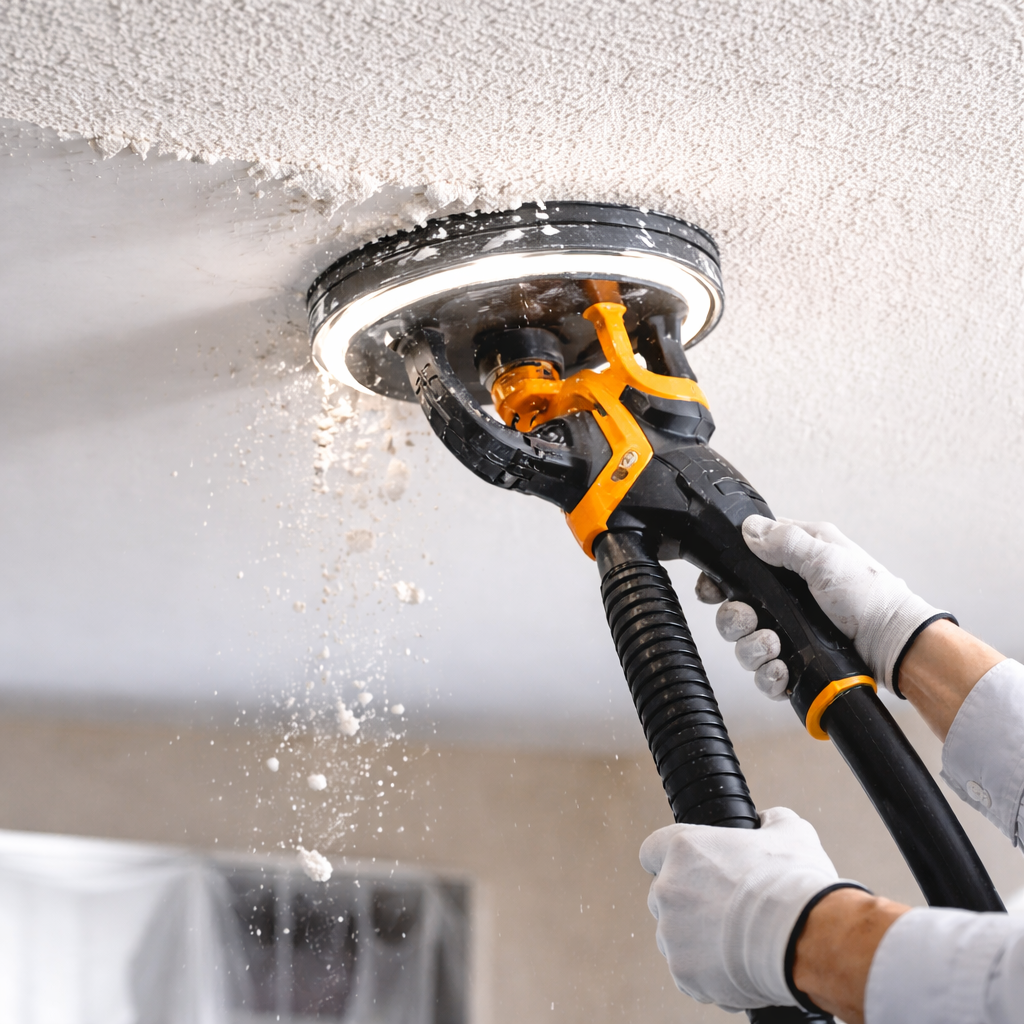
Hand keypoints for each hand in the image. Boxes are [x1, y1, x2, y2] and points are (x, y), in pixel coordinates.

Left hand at [639, 808, 851, 1011]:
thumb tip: (768, 822)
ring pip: (673, 938)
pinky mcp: (684, 973)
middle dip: (686, 904)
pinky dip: (708, 975)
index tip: (689, 870)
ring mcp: (672, 933)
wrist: (803, 938)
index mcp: (683, 849)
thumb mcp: (790, 833)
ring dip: (695, 941)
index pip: (651, 850)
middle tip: (723, 911)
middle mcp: (668, 889)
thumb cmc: (794, 882)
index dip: (669, 859)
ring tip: (735, 944)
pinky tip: (739, 969)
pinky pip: (689, 975)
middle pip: (662, 896)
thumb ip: (770, 821)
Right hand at [695, 516, 953, 693]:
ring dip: (752, 648)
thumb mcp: (828, 558)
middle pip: (733, 609)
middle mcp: (785, 598)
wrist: (895, 645)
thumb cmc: (871, 596)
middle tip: (751, 620)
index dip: (721, 579)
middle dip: (735, 619)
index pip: (740, 566)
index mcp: (791, 564)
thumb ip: (785, 542)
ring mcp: (789, 632)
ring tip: (774, 646)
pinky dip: (768, 675)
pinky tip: (782, 669)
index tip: (714, 590)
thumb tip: (749, 528)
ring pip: (744, 644)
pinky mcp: (796, 663)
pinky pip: (764, 674)